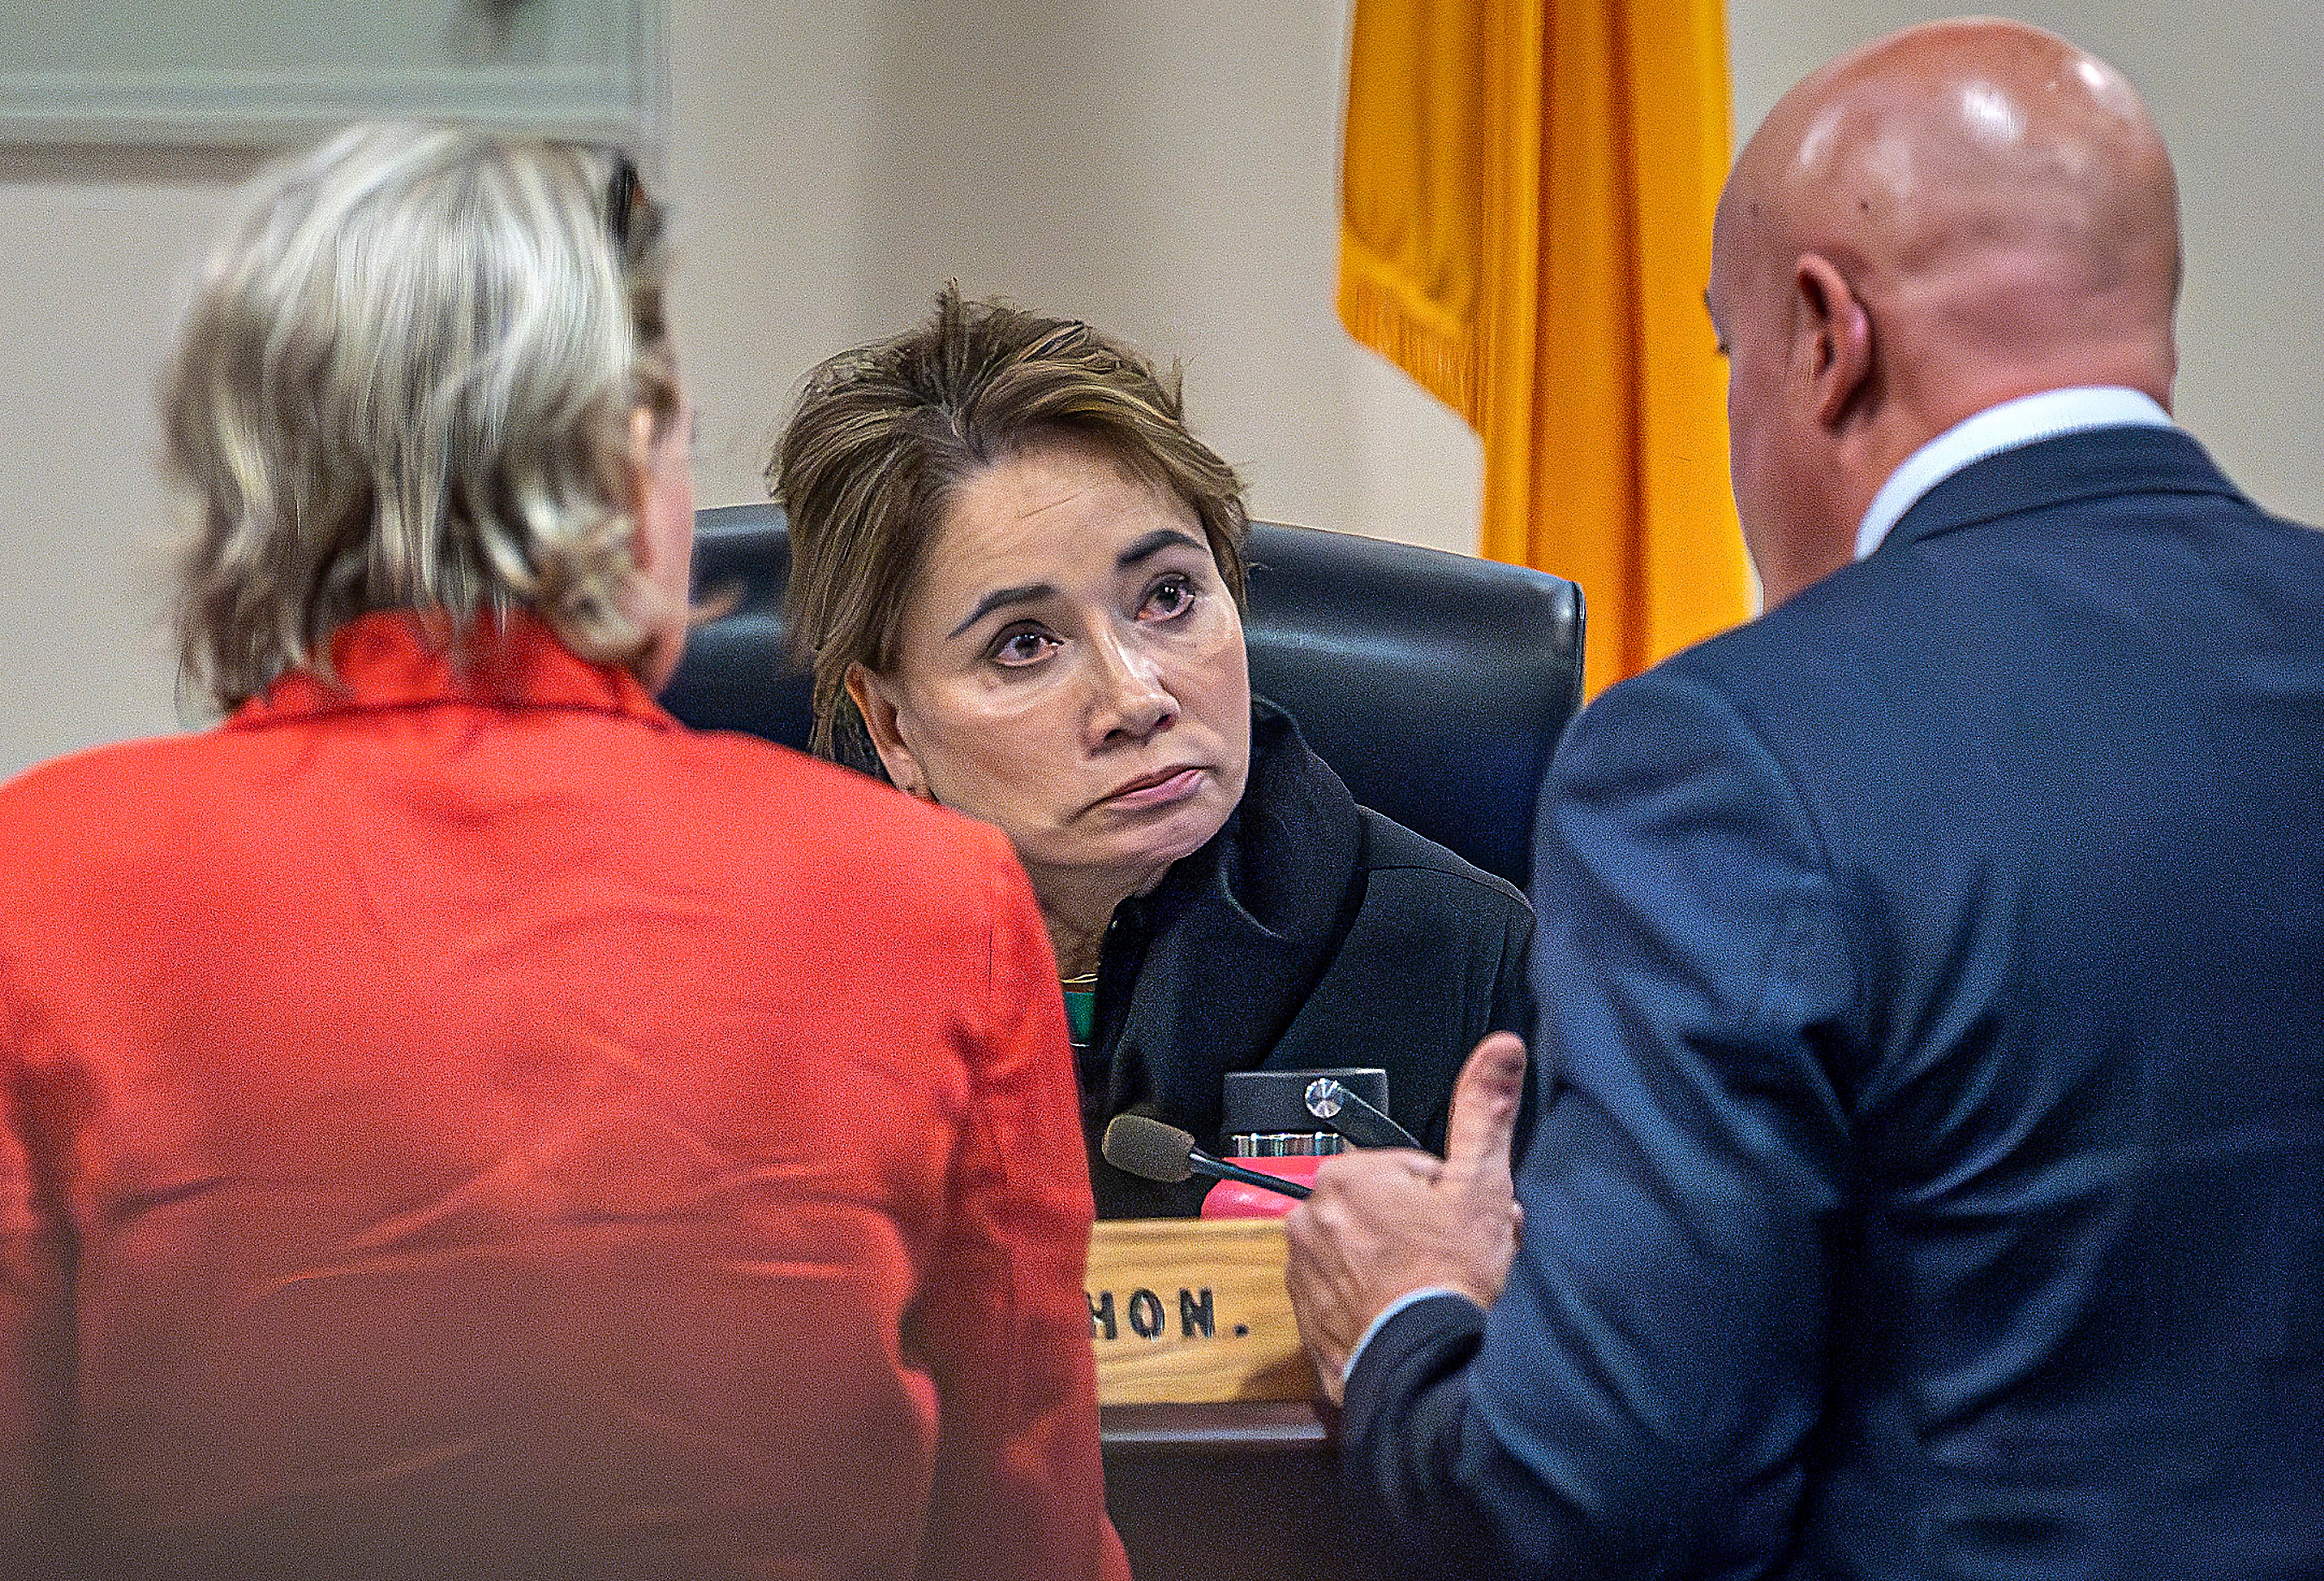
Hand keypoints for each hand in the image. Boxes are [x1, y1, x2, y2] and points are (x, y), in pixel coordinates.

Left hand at [1284, 1032, 1527, 1404]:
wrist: (1427, 1367)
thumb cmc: (1451, 1280)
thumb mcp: (1480, 1185)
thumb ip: (1484, 1112)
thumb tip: (1501, 1049)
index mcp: (1347, 1177)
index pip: (1408, 1173)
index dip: (1445, 1199)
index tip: (1461, 1225)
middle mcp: (1310, 1216)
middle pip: (1381, 1211)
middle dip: (1419, 1228)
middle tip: (1453, 1258)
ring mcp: (1301, 1269)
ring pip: (1362, 1251)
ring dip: (1394, 1263)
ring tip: (1429, 1289)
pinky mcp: (1303, 1315)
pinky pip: (1343, 1293)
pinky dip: (1369, 1300)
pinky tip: (1403, 1312)